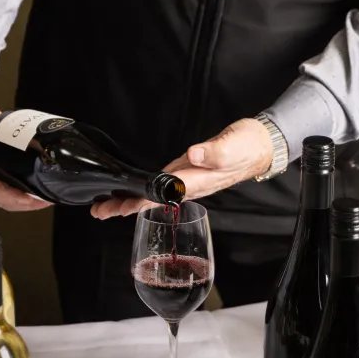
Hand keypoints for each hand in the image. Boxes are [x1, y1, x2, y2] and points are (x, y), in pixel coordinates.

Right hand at [0, 91, 51, 211]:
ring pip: (10, 190)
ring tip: (46, 191)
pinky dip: (25, 181)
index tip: (31, 198)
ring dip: (28, 194)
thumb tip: (11, 151)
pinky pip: (12, 176)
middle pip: (6, 198)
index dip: (14, 199)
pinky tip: (37, 178)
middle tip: (46, 197)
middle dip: (27, 202)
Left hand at [90, 117, 275, 218]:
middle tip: (99, 212)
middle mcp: (190, 186)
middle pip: (153, 201)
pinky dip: (141, 189)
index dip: (144, 201)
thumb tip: (194, 155)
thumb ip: (216, 152)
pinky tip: (128, 192)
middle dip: (126, 207)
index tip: (124, 206)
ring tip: (103, 206)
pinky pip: (158, 186)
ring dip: (129, 201)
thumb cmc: (248, 146)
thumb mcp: (234, 146)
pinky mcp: (184, 173)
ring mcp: (186, 181)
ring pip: (153, 195)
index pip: (167, 195)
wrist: (259, 146)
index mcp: (201, 181)